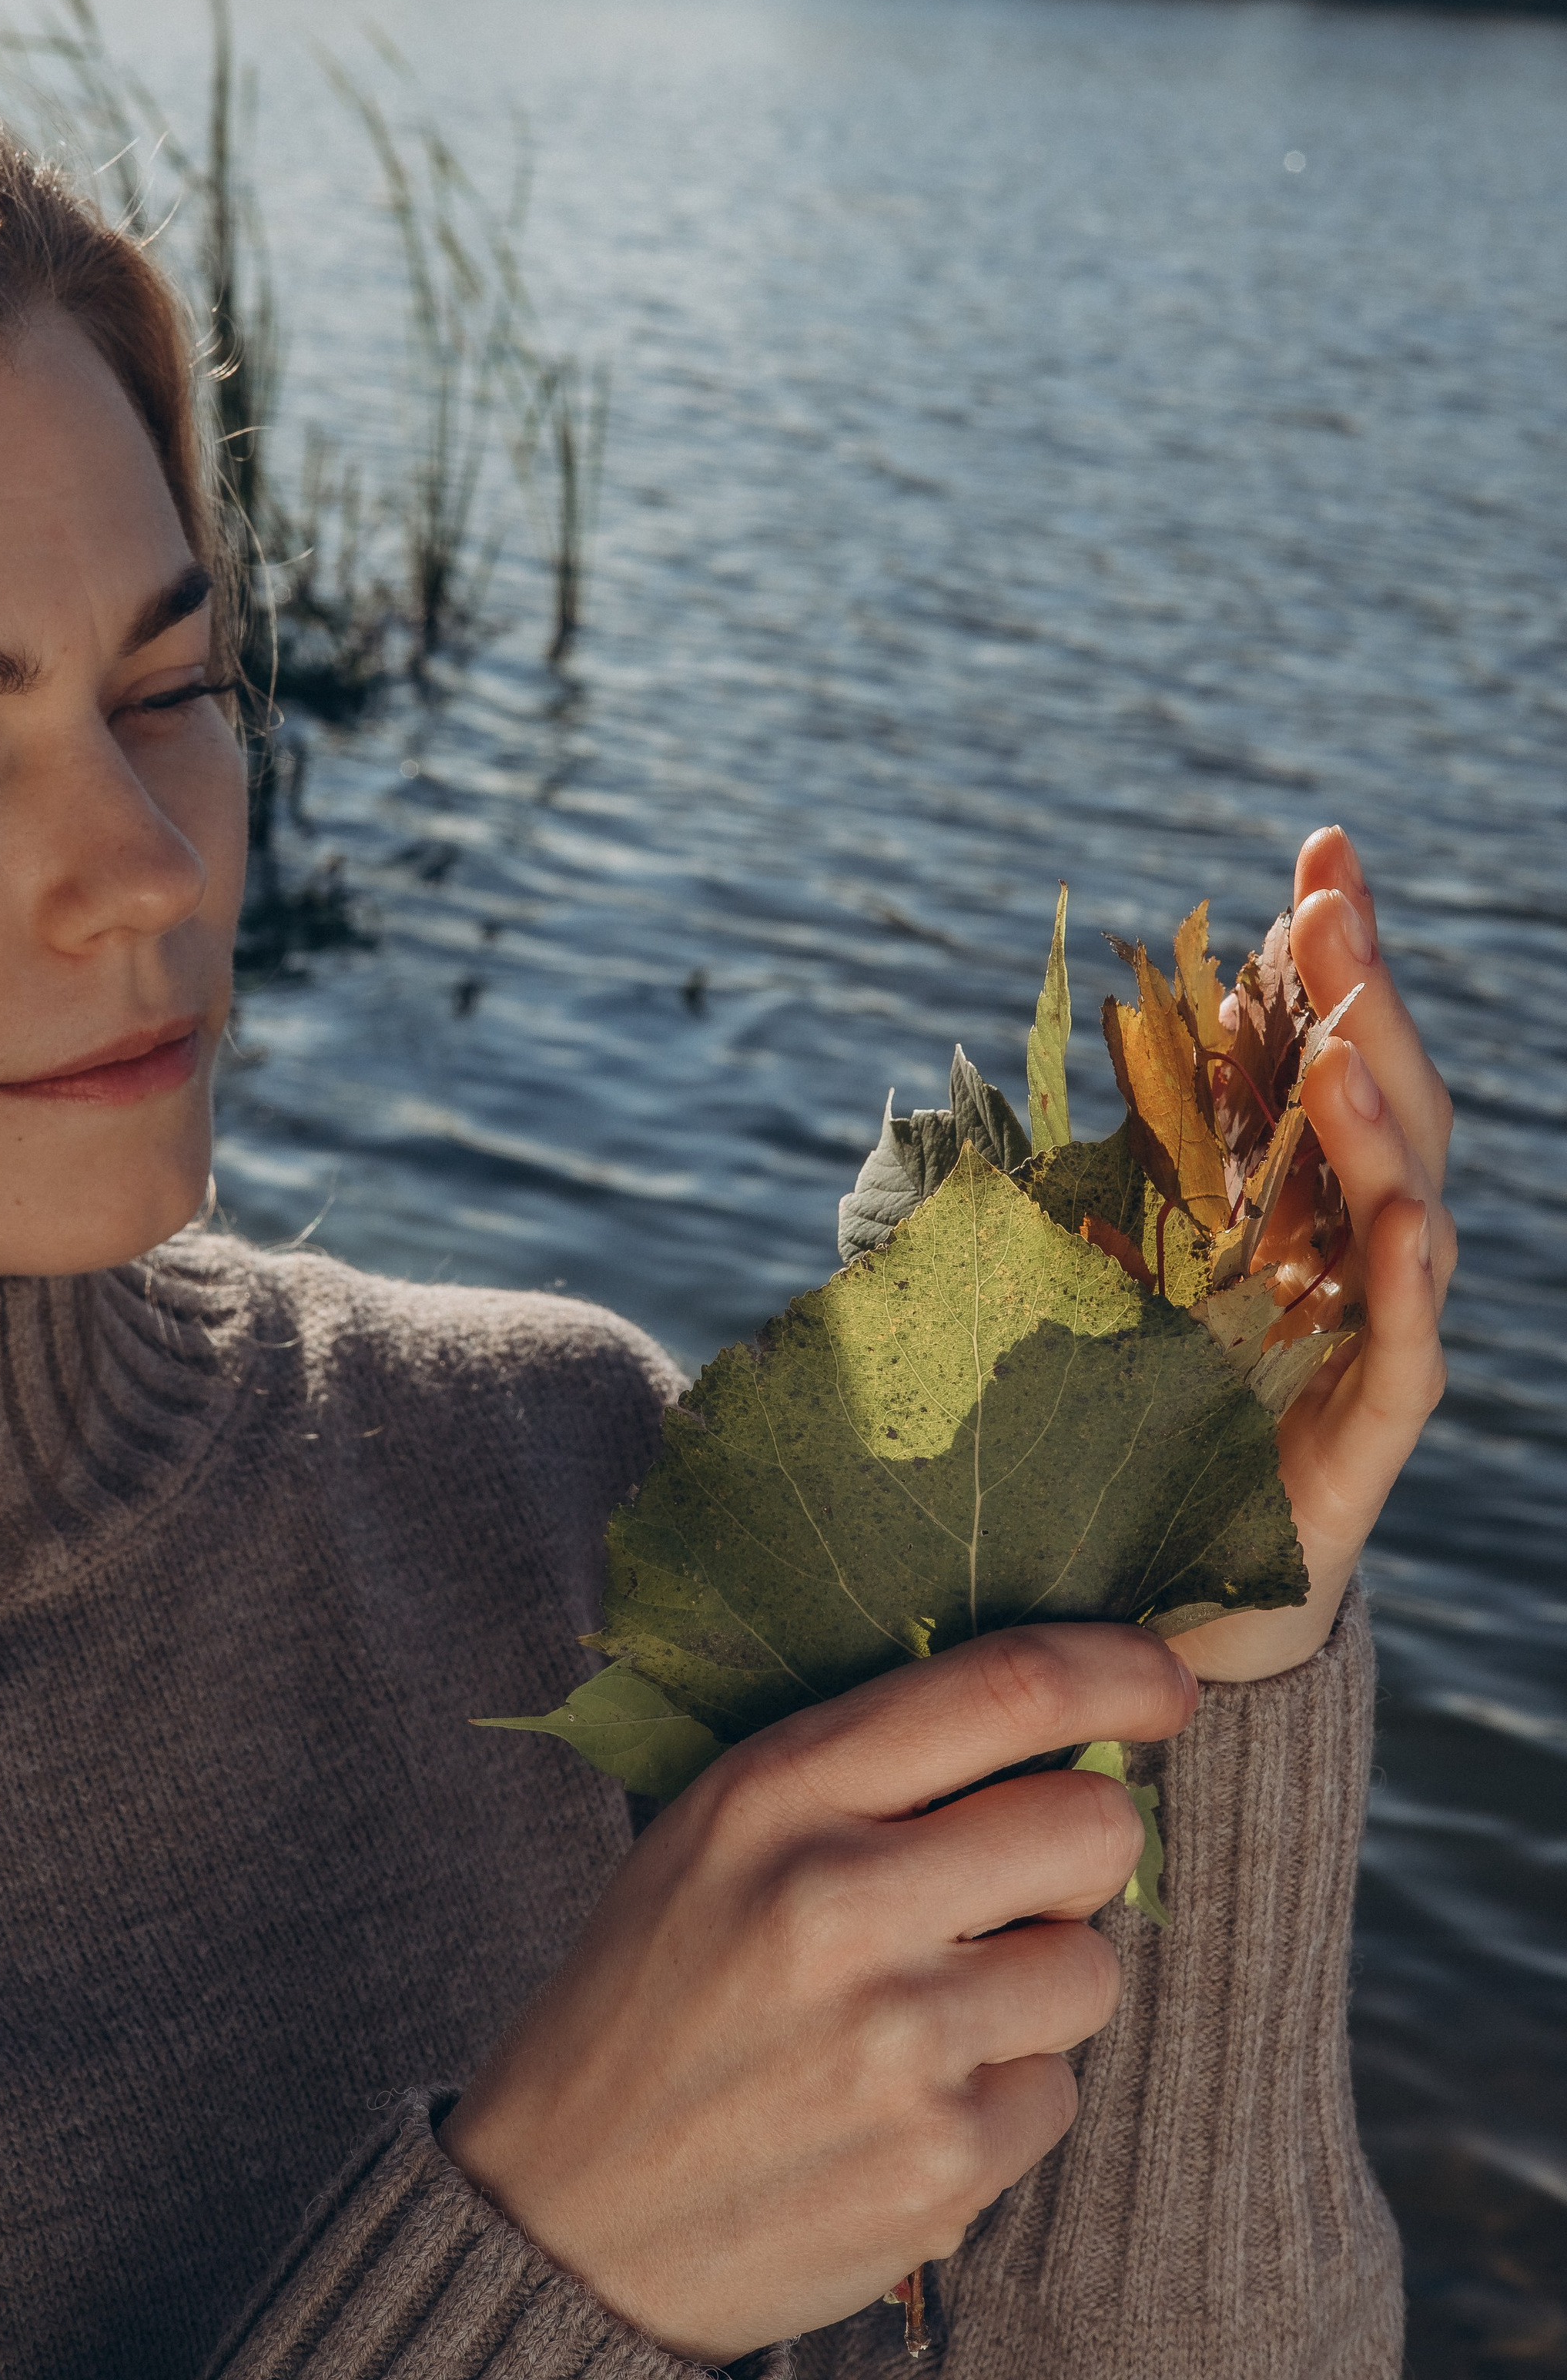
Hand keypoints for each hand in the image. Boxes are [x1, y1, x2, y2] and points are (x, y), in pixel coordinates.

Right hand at [443, 1624, 1196, 2365]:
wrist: (566, 2213)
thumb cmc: (658, 1994)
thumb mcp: (717, 1831)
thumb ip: (864, 1769)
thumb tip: (1060, 1727)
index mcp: (778, 1791)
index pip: (1003, 1686)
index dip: (1118, 1671)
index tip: (1163, 1683)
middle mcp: (839, 1899)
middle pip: (1091, 1825)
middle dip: (1088, 1847)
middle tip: (1027, 1881)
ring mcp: (896, 2039)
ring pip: (1091, 1968)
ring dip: (1041, 1986)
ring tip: (935, 2013)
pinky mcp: (938, 2163)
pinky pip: (1058, 2093)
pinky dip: (1005, 2100)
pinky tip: (909, 2106)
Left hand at [1171, 825, 1455, 1683]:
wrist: (1145, 1591)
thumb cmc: (1122, 1417)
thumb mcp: (1091, 1266)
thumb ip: (1086, 1171)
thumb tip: (1027, 1060)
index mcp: (1291, 1196)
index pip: (1328, 1046)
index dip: (1334, 952)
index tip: (1323, 847)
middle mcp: (1347, 1252)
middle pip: (1385, 1103)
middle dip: (1361, 997)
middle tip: (1329, 903)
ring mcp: (1369, 1340)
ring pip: (1410, 1208)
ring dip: (1379, 1119)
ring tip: (1337, 1041)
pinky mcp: (1368, 1435)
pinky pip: (1405, 1346)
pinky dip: (1402, 1279)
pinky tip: (1393, 1217)